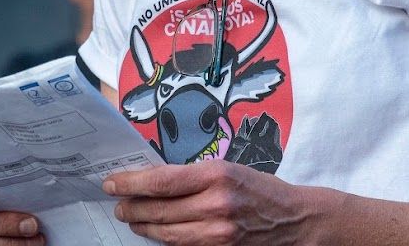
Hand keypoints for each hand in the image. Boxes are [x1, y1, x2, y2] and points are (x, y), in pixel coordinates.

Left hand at [105, 160, 337, 245]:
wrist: (296, 220)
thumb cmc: (261, 189)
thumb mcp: (229, 169)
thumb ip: (194, 176)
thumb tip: (155, 180)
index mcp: (216, 175)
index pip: (161, 181)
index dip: (131, 183)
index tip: (112, 182)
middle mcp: (216, 205)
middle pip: (159, 210)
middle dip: (132, 207)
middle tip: (118, 204)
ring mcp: (219, 233)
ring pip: (167, 234)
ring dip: (144, 227)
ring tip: (132, 219)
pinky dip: (167, 240)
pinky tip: (157, 233)